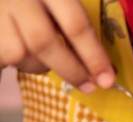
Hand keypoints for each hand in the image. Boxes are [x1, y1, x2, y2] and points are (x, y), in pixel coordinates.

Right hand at [0, 0, 114, 92]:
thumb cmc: (40, 1)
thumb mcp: (60, 3)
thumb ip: (76, 28)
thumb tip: (103, 70)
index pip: (76, 25)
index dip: (94, 56)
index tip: (107, 79)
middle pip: (44, 42)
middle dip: (71, 70)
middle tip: (88, 87)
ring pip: (20, 54)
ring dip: (38, 65)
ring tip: (42, 55)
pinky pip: (4, 58)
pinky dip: (16, 62)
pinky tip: (19, 50)